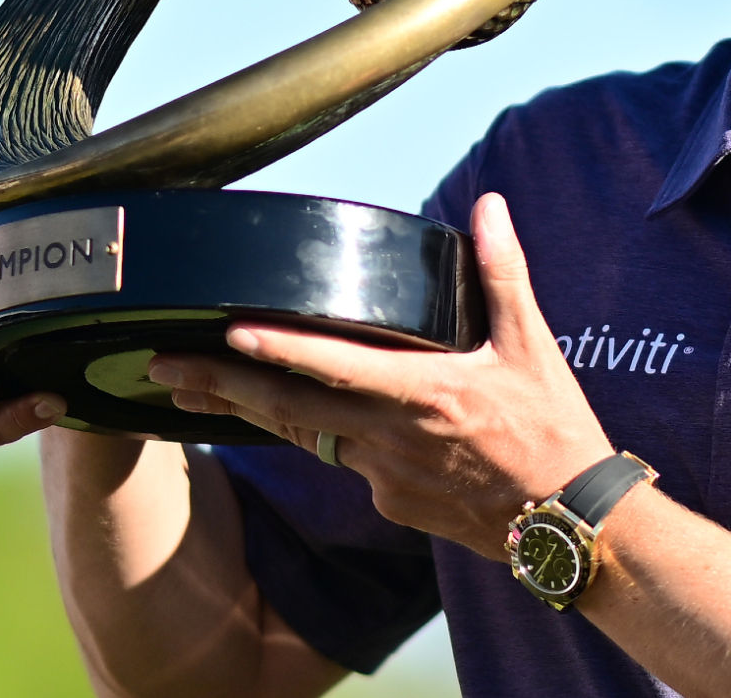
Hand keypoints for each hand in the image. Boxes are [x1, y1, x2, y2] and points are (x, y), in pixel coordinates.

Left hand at [147, 192, 612, 555]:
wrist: (569, 524)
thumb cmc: (553, 430)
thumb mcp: (531, 345)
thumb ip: (502, 272)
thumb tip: (490, 205)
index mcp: (423, 393)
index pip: (332, 368)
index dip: (274, 352)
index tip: (221, 337)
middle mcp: (391, 439)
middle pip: (286, 410)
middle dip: (217, 387)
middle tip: (160, 367)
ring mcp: (384, 478)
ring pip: (305, 437)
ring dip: (250, 411)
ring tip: (195, 391)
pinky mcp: (389, 506)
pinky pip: (344, 463)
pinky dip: (319, 437)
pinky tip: (305, 422)